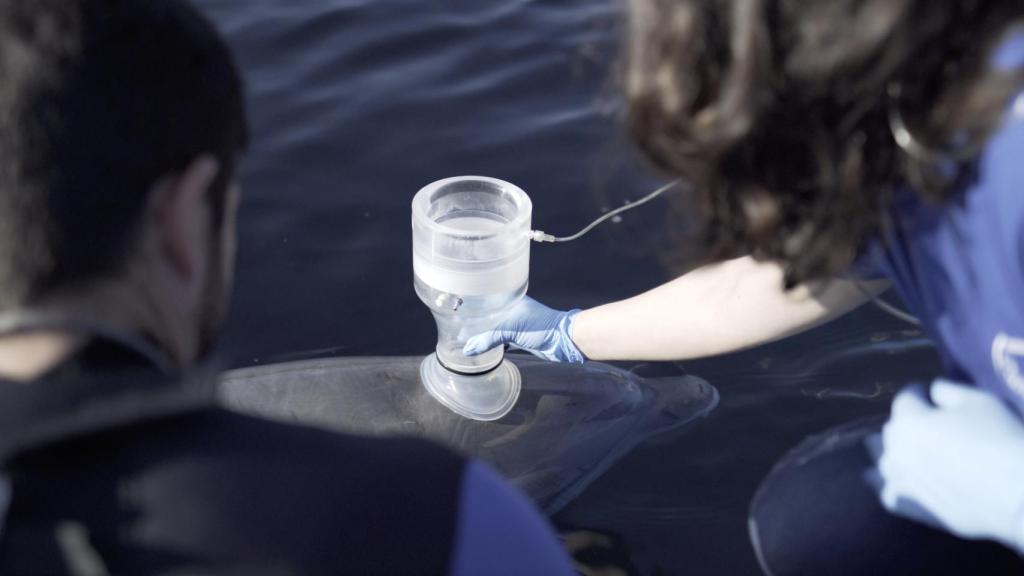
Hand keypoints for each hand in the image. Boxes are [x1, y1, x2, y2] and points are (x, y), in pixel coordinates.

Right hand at [463, 296, 585, 363]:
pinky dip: (493, 343)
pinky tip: (482, 347)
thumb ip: (489, 339)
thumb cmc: (541, 327)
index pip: (488, 299)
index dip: (474, 303)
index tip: (458, 308)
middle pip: (490, 314)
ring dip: (484, 333)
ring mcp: (517, 324)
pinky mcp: (520, 338)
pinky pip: (502, 339)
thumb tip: (468, 349)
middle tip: (457, 326)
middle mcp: (512, 310)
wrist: (563, 341)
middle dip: (476, 320)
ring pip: (495, 328)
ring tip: (465, 336)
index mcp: (511, 300)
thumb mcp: (511, 330)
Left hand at [865, 380, 1023, 551]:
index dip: (919, 392)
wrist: (1016, 494)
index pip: (905, 398)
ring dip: (898, 453)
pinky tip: (901, 483)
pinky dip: (893, 486)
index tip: (928, 393)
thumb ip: (947, 391)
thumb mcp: (977, 401)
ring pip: (887, 461)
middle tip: (929, 423)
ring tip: (916, 452)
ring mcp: (901, 480)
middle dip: (908, 422)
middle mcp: (896, 450)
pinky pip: (890, 494)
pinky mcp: (912, 507)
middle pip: (894, 430)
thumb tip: (932, 391)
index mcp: (908, 420)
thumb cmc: (999, 439)